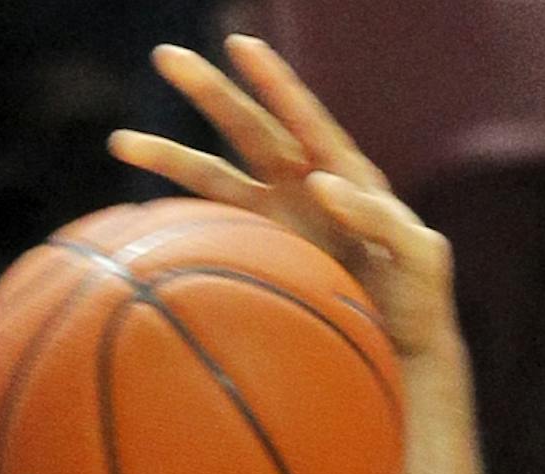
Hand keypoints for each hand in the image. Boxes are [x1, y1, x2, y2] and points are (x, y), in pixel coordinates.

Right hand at [113, 37, 455, 359]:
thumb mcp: (421, 259)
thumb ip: (384, 220)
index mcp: (347, 176)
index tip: (244, 50)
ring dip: (171, 159)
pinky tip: (145, 219)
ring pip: (216, 179)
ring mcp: (278, 221)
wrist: (403, 352)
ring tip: (122, 142)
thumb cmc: (420, 301)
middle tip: (166, 58)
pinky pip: (217, 232)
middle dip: (209, 93)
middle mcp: (304, 187)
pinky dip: (184, 222)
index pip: (307, 120)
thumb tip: (322, 184)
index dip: (277, 85)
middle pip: (248, 130)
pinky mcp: (262, 257)